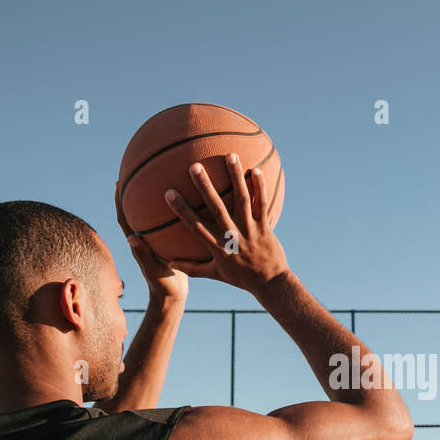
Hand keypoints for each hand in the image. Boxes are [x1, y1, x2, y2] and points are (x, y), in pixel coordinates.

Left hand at [115, 183, 188, 303]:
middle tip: (134, 172)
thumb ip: (144, 256)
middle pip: (136, 211)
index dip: (119, 201)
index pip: (124, 218)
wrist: (173, 296)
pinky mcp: (170, 244)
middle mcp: (146, 238)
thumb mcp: (154, 270)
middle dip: (133, 192)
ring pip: (153, 215)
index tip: (118, 182)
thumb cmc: (163, 285)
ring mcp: (156, 241)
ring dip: (154, 198)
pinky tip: (187, 200)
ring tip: (161, 179)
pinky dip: (175, 211)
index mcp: (139, 243)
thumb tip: (131, 238)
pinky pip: (171, 223)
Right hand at [159, 153, 290, 294]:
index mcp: (218, 247)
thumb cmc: (240, 278)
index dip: (182, 210)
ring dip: (236, 177)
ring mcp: (250, 230)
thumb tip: (168, 262)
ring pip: (242, 200)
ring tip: (230, 156)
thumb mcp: (214, 274)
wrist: (270, 283)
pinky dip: (260, 186)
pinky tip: (256, 169)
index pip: (196, 226)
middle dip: (205, 187)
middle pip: (217, 208)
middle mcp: (233, 236)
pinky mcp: (266, 226)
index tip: (169, 193)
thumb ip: (191, 268)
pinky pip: (263, 204)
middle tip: (194, 166)